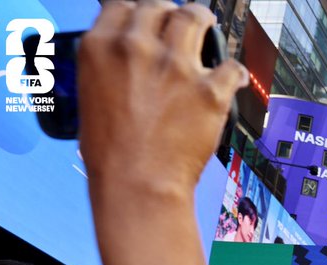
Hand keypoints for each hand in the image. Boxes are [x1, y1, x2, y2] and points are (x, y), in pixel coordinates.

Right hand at [79, 0, 247, 264]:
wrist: (137, 185)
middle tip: (180, 22)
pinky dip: (235, 73)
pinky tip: (232, 80)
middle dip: (170, 13)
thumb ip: (111, 65)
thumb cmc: (113, 153)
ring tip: (208, 25)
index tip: (149, 19)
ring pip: (195, 18)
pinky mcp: (209, 90)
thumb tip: (129, 52)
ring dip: (203, 20)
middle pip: (159, 7)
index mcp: (101, 47)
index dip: (140, 11)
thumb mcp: (92, 95)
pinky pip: (232, 67)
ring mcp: (176, 66)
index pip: (123, 6)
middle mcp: (137, 48)